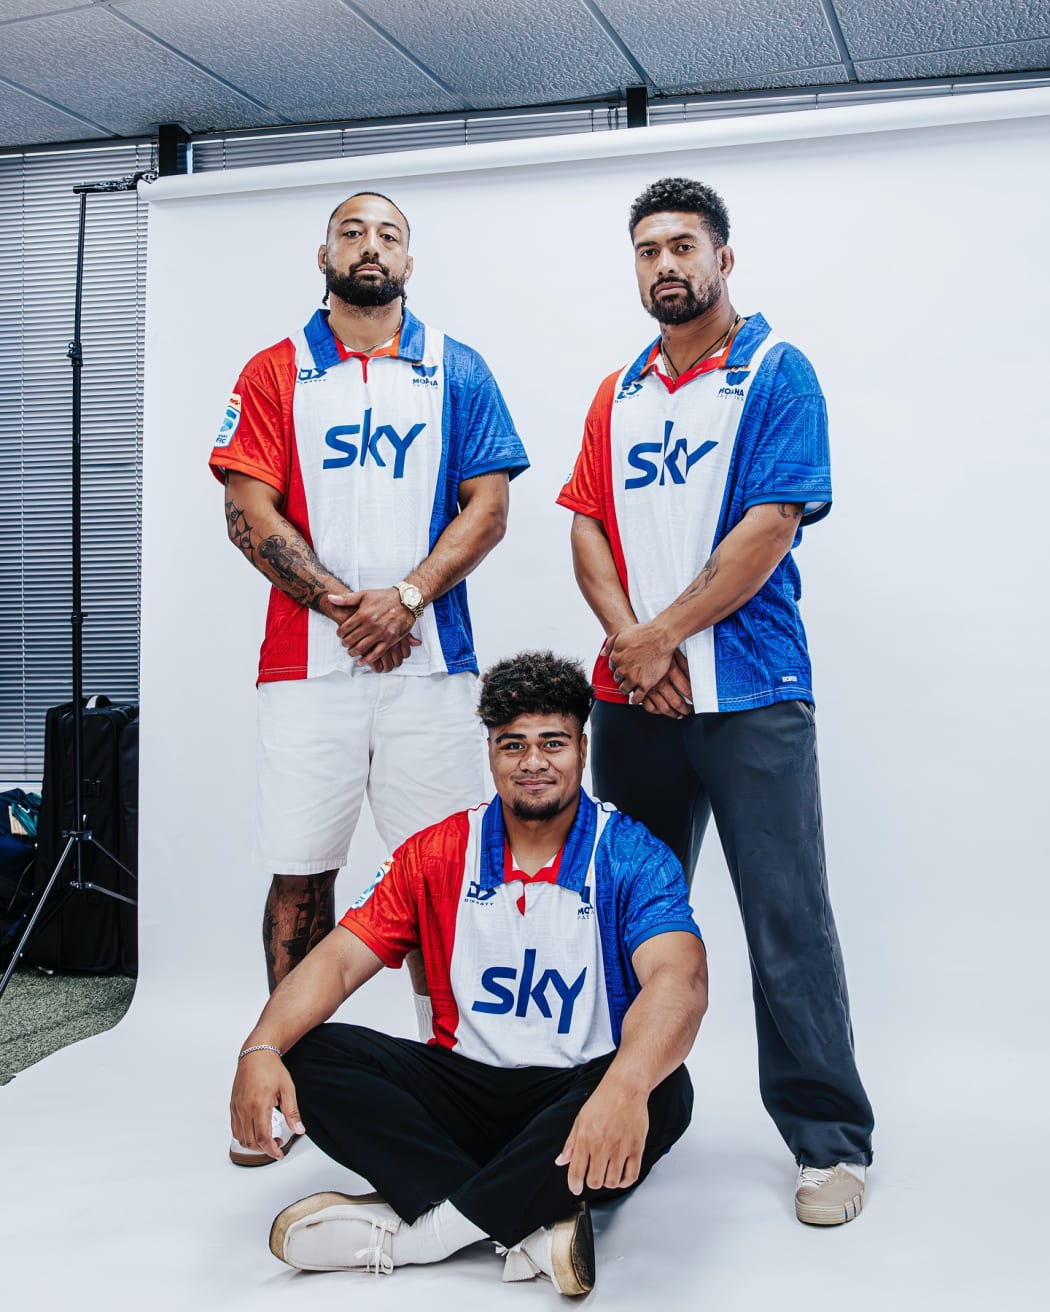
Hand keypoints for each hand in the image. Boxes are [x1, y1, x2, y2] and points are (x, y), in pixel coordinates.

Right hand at [230, 1050, 305, 1162]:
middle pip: (251, 1142)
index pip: (263, 1138)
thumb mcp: (288, 1089)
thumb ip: (292, 1112)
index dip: (272, 1150)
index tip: (279, 1154)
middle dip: (265, 1149)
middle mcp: (245, 1109)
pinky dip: (243, 1136)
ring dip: (254, 1145)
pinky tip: (255, 1132)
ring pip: (241, 1138)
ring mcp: (237, 1108)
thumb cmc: (271, 1069)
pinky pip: (235, 1129)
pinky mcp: (233, 1106)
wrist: (256, 1054)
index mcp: (259, 1106)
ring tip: (268, 1139)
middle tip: (277, 1144)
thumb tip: (299, 1129)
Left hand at [327, 589, 421, 668]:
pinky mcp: (390, 640)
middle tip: (345, 644)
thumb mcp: (364, 594)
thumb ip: (346, 599)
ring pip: (362, 648)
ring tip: (351, 652)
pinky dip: (367, 660)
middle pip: (351, 640)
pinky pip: (376, 654)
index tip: (340, 635)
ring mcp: (381, 633)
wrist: (406, 600)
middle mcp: (371, 624)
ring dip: (353, 652)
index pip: (345, 628)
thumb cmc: (385, 597)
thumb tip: (330, 598)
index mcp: (363, 614)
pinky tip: (362, 661)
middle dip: (345, 644)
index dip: (340, 634)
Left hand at [555, 1080, 648, 1195]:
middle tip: (594, 1175)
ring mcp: (620, 1148)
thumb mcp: (580, 1119)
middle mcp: (602, 1145)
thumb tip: (560, 1161)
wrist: (625, 1088)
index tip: (576, 1188)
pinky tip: (621, 1176)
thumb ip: (570, 1144)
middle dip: (592, 1182)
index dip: (574, 1186)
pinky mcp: (636, 1148)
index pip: (576, 1173)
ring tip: (607, 1173)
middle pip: (594, 1181)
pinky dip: (624, 1182)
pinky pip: (631, 1176)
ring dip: (608, 1182)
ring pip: (611, 1182)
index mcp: (585, 1138)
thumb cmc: (603, 1101)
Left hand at [603, 622, 674, 702]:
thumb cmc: (643, 633)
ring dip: (627, 688)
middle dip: (623, 677)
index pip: (612, 668)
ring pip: (624, 689)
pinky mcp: (645, 684)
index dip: (619, 667)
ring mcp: (633, 678)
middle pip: (618, 679)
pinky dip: (636, 699)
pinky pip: (637, 697)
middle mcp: (622, 669)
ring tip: (632, 686)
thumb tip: (603, 653)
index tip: (624, 667)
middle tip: (631, 674)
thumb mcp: (621, 633)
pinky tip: (636, 698)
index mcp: (615, 658)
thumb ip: (610, 644)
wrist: (660, 637)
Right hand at [640, 650, 691, 718]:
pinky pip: (647, 706)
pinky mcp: (639, 689)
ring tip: (677, 714)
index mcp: (670, 672)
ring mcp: (648, 687)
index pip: (686, 690)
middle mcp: (659, 681)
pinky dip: (654, 710)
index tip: (695, 701)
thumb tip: (693, 675)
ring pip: (662, 707)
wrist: (636, 642)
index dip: (692, 698)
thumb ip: (684, 666)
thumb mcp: (674, 654)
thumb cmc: (654, 646)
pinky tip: (659, 710)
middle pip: (676, 702)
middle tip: (687, 711)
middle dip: (684, 709)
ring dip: (671, 713)